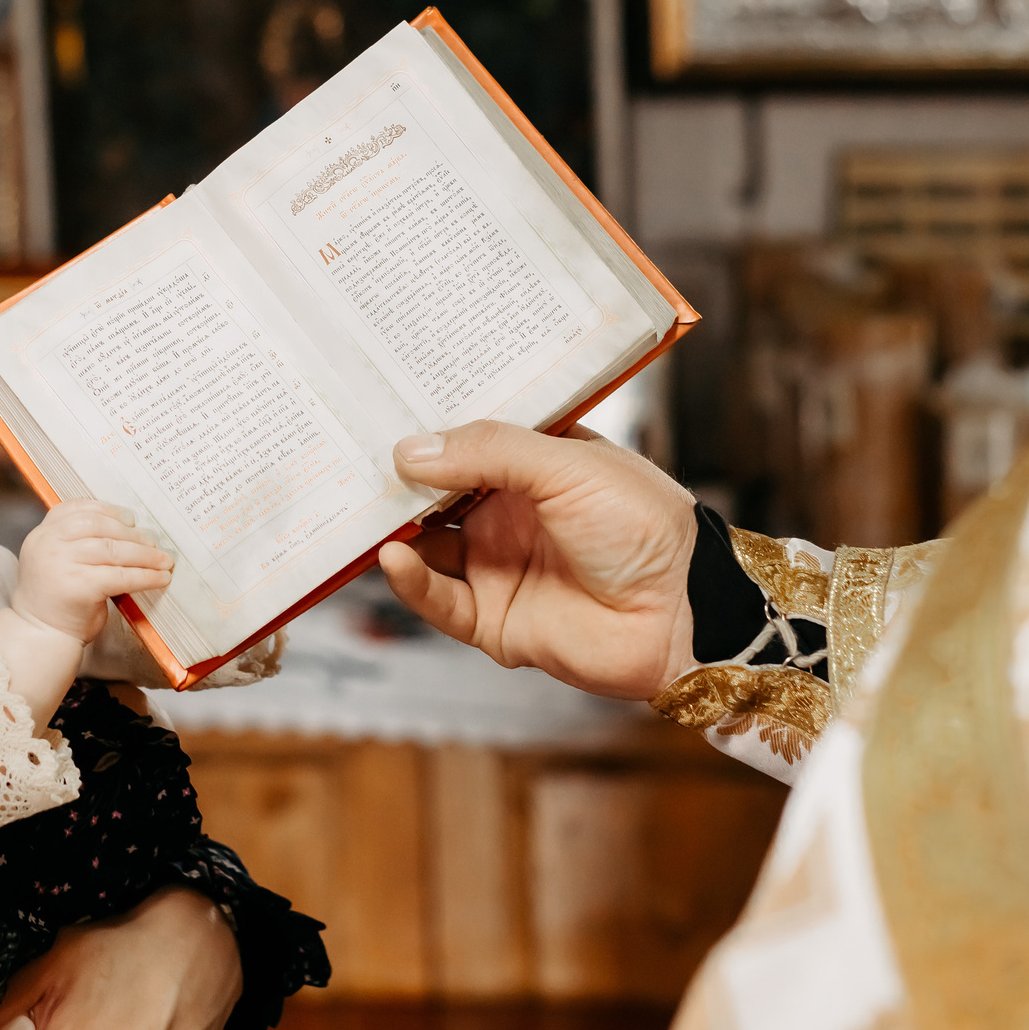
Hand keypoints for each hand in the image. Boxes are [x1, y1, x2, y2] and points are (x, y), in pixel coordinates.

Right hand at [12, 500, 173, 643]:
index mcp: (42, 534)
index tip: (129, 518)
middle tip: (152, 542)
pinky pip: (120, 575)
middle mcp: (47, 544)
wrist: (41, 636)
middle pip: (99, 526)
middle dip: (130, 533)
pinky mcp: (79, 586)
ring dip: (145, 555)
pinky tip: (160, 578)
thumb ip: (78, 543)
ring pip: (113, 549)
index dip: (107, 510)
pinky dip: (145, 576)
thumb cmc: (58, 601)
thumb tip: (129, 531)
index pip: (76, 509)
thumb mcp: (59, 562)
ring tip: (164, 560)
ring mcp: (61, 564)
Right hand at [379, 420, 697, 699]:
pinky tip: (393, 557)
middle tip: (344, 459)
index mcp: (535, 466)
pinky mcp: (494, 621)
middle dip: (396, 482)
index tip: (376, 407)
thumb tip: (410, 450)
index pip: (467, 442)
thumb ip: (488, 452)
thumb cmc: (645, 525)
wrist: (684, 611)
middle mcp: (511, 514)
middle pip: (436, 496)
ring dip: (392, 531)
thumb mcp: (566, 465)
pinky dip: (411, 580)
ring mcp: (499, 567)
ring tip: (356, 510)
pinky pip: (439, 601)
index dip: (427, 430)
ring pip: (426, 548)